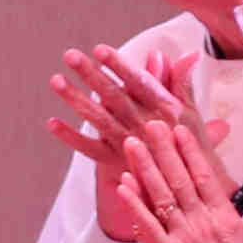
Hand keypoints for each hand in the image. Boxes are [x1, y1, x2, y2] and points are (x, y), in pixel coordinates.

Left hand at [46, 45, 223, 242]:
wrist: (190, 193)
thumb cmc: (190, 149)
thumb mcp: (191, 115)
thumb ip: (181, 84)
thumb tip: (182, 54)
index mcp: (164, 110)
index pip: (138, 83)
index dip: (119, 66)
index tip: (100, 49)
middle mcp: (144, 126)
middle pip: (114, 97)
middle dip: (92, 75)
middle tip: (70, 55)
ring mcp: (128, 145)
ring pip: (98, 119)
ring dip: (76, 100)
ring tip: (56, 80)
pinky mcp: (115, 163)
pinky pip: (89, 149)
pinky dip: (70, 137)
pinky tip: (51, 122)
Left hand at [117, 113, 242, 242]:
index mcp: (226, 215)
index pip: (204, 174)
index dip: (189, 150)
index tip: (178, 128)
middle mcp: (202, 221)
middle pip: (179, 178)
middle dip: (163, 149)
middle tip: (150, 123)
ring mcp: (183, 238)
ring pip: (161, 196)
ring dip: (145, 168)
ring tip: (133, 143)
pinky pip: (148, 226)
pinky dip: (135, 204)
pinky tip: (123, 184)